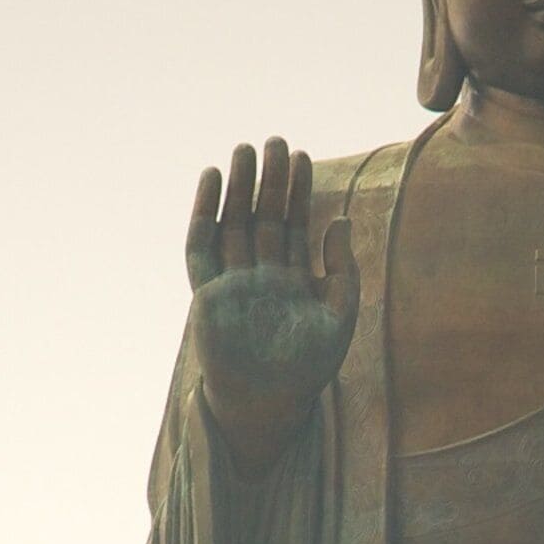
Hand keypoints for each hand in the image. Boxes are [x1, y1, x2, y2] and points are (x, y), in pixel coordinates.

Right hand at [183, 136, 357, 462]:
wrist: (270, 403)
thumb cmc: (306, 368)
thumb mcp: (338, 315)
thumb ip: (342, 269)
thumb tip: (339, 220)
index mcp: (290, 279)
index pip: (292, 223)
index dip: (297, 190)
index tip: (303, 156)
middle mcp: (259, 275)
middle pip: (262, 216)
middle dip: (268, 180)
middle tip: (274, 140)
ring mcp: (231, 281)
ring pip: (232, 223)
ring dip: (237, 187)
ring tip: (244, 150)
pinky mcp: (205, 292)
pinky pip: (200, 246)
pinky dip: (203, 213)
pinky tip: (210, 182)